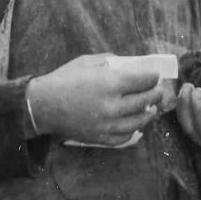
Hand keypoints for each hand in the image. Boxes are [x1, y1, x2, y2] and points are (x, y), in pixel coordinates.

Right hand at [24, 54, 166, 147]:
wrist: (42, 106)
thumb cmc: (63, 80)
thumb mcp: (87, 62)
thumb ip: (110, 61)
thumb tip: (129, 64)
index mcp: (111, 83)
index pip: (144, 80)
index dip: (152, 77)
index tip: (154, 76)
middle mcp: (113, 106)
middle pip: (145, 101)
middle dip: (155, 94)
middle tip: (158, 91)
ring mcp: (108, 125)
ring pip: (139, 121)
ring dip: (149, 114)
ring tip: (152, 109)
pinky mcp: (101, 138)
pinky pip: (125, 137)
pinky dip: (133, 130)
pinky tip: (135, 124)